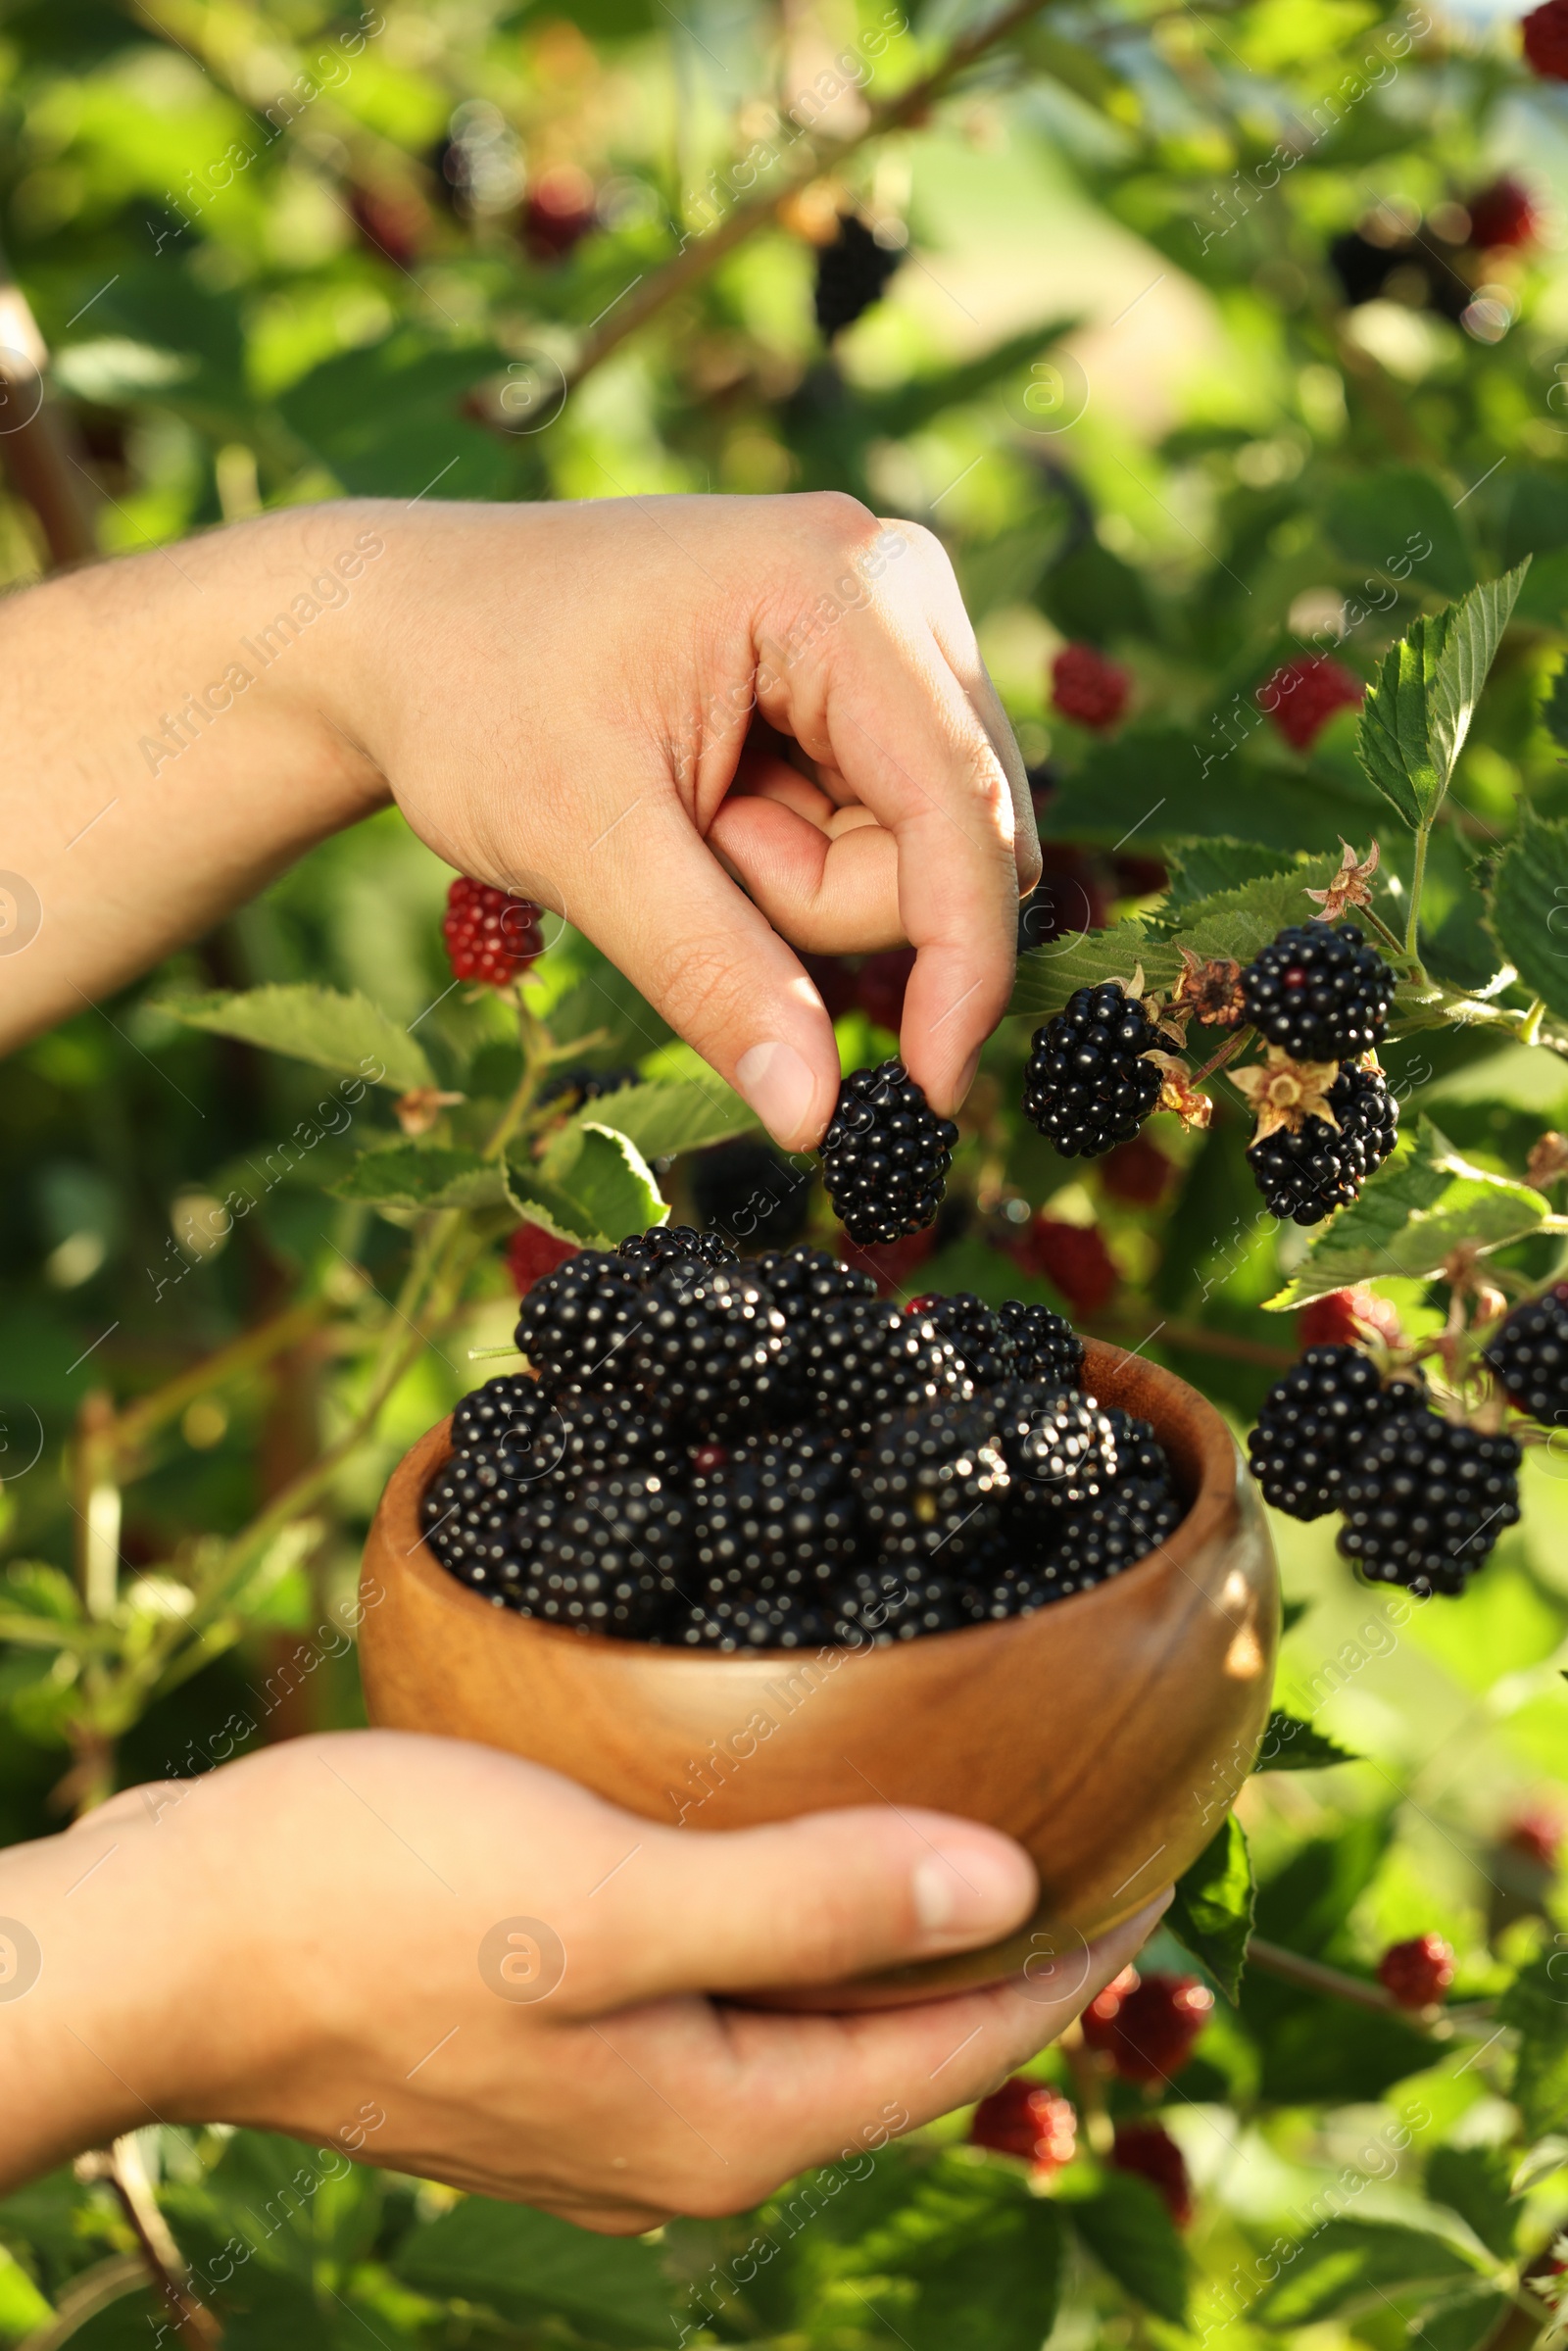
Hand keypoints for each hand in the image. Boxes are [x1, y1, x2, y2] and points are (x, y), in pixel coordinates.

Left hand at [0, 495, 1036, 1141]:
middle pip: (945, 833)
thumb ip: (714, 978)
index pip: (961, 805)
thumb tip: (816, 1122)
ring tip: (676, 815)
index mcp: (842, 583)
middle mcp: (893, 582)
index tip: (935, 1093)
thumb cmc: (472, 701)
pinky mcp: (861, 668)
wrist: (396, 626)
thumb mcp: (588, 850)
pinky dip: (792, 854)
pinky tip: (706, 802)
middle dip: (814, 895)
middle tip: (679, 846)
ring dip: (794, 880)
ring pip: (913, 845)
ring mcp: (883, 620)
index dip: (964, 961)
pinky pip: (877, 826)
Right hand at [1, 1731, 1166, 2227]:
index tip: (1157, 1859)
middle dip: (995, 1952)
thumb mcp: (615, 1899)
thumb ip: (813, 1904)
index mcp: (725, 2121)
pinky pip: (725, 1989)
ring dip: (891, 1935)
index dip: (1067, 1961)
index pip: (953, 2053)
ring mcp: (613, 2098)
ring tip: (964, 1829)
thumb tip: (1006, 1890)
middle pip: (890, 2048)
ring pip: (806, 2018)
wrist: (181, 1940)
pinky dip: (792, 1924)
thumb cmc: (382, 1904)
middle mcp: (684, 2137)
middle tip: (1085, 1832)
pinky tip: (789, 1850)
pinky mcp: (554, 2040)